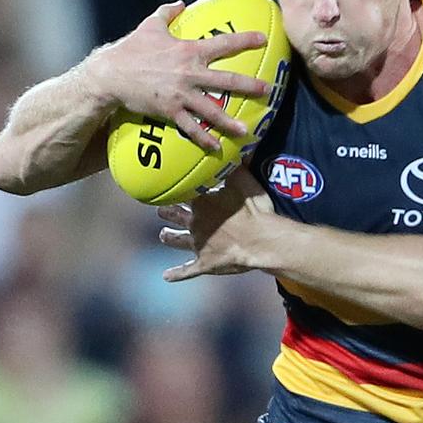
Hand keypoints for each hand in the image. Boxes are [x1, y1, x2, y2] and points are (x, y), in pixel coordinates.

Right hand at [86, 1, 270, 150]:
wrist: (109, 74)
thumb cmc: (131, 49)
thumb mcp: (150, 26)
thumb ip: (167, 13)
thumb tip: (180, 3)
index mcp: (188, 51)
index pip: (223, 43)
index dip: (245, 40)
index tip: (263, 39)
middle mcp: (189, 73)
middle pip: (226, 80)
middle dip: (249, 85)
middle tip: (268, 90)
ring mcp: (180, 94)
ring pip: (211, 109)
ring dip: (230, 121)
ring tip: (247, 130)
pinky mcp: (169, 110)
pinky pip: (190, 127)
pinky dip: (204, 138)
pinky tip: (216, 147)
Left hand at [157, 169, 274, 280]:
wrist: (260, 241)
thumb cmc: (254, 211)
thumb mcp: (247, 182)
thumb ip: (238, 165)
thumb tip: (236, 146)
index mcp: (202, 202)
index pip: (182, 191)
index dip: (175, 188)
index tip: (168, 185)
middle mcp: (195, 222)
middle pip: (175, 215)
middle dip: (167, 212)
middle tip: (161, 210)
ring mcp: (198, 244)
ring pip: (177, 240)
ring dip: (169, 237)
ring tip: (162, 235)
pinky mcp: (204, 263)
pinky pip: (186, 270)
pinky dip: (176, 273)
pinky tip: (166, 275)